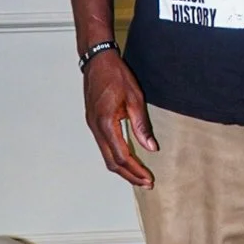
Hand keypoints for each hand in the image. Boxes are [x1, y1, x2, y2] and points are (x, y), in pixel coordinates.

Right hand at [83, 52, 157, 187]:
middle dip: (129, 175)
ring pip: (106, 156)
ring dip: (122, 168)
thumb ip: (142, 125)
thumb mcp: (135, 98)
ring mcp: (92, 126)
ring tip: (138, 175)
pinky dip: (116, 157)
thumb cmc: (116, 75)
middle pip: (111, 162)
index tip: (148, 178)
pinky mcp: (93, 123)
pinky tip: (127, 158)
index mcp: (106, 123)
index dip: (135, 170)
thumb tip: (151, 147)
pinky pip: (104, 146)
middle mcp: (96, 128)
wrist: (97, 61)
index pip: (121, 156)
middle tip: (146, 183)